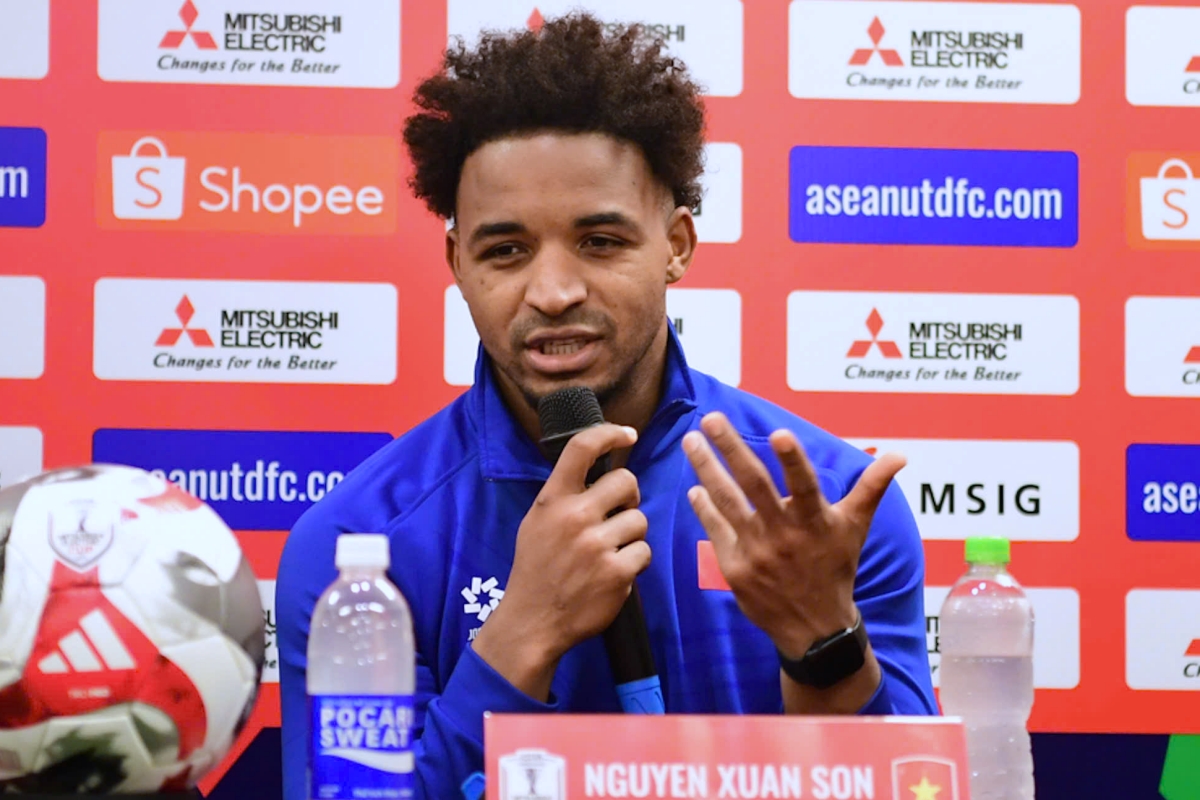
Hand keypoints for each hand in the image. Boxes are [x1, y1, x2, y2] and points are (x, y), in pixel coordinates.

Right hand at [472, 423, 648, 699]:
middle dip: (628, 496)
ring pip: (639, 519)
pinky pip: (644, 551)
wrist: (533, 621)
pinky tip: (615, 572)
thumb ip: (565, 495)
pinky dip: (635, 562)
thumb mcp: (538, 521)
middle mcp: (575, 516)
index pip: (582, 448)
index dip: (610, 432)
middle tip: (618, 512)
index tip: (627, 434)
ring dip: (631, 534)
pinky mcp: (617, 573)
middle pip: (626, 481)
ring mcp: (597, 545)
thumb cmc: (537, 567)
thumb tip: (600, 468)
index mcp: (553, 499)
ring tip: (610, 550)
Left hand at [682, 412, 904, 658]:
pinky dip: (704, 507)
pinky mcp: (736, 568)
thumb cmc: (836, 567)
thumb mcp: (855, 528)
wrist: (815, 629)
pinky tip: (694, 486)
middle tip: (711, 418)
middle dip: (731, 449)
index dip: (793, 460)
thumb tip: (900, 455)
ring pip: (727, 502)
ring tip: (690, 440)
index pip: (804, 485)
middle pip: (754, 485)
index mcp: (815, 521)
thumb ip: (871, 487)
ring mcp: (756, 552)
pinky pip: (716, 530)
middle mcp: (784, 535)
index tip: (779, 432)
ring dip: (706, 469)